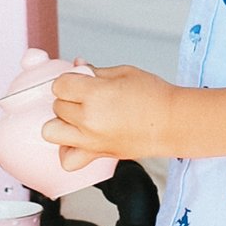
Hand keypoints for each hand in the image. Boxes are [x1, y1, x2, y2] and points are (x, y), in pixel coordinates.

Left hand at [44, 64, 177, 167]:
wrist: (174, 123)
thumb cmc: (155, 97)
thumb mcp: (123, 73)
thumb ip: (95, 71)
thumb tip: (77, 66)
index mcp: (95, 94)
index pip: (59, 85)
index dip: (68, 81)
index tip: (78, 81)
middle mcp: (89, 119)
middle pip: (56, 106)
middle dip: (68, 99)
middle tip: (85, 97)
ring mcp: (91, 140)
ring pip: (51, 131)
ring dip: (60, 122)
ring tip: (75, 118)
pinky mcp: (98, 154)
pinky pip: (67, 160)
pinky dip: (67, 151)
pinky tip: (77, 140)